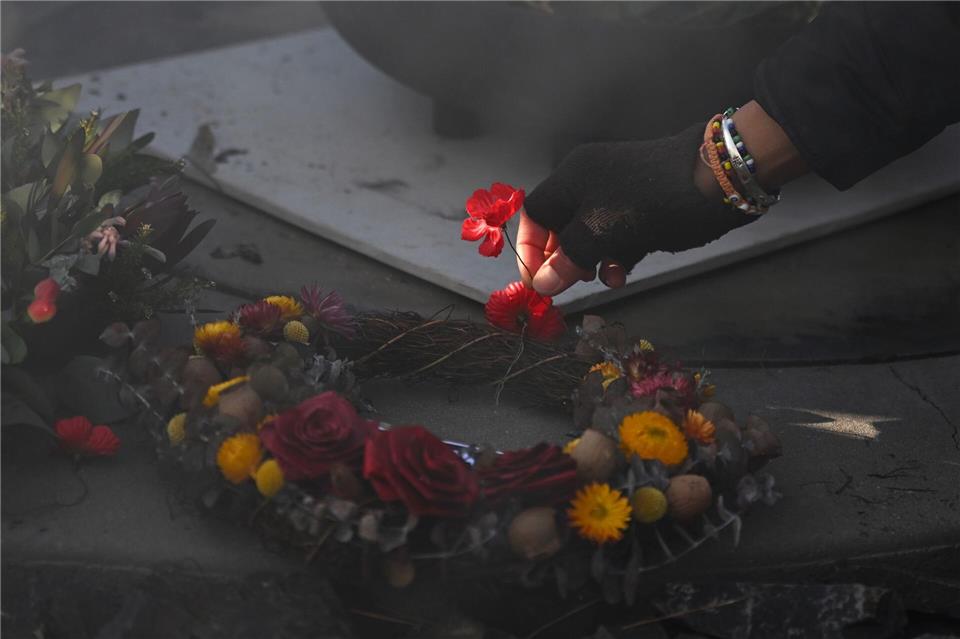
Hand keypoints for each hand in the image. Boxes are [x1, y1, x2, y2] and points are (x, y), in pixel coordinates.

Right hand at [520, 122, 755, 295]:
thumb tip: (543, 284)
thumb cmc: (650, 201)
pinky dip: (616, 257)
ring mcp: (618, 197)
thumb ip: (568, 259)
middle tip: (568, 285)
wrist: (716, 180)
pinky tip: (623, 272)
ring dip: (591, 263)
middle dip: (563, 259)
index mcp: (572, 178)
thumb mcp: (601, 233)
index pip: (534, 213)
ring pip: (590, 238)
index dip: (530, 247)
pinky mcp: (642, 211)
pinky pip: (616, 239)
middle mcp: (590, 183)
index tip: (537, 280)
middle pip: (561, 227)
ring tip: (603, 278)